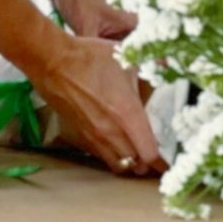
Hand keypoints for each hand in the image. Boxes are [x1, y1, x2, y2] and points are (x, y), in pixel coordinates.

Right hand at [30, 32, 163, 177]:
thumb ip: (152, 64)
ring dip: (130, 162)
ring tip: (138, 154)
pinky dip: (113, 156)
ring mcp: (95, 135)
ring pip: (118, 164)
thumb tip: (167, 64)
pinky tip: (118, 144)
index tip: (169, 160)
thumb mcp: (127, 57)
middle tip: (157, 156)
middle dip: (149, 163)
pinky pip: (102, 156)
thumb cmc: (90, 57)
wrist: (53, 61)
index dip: (163, 161)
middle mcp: (112, 131)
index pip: (150, 153)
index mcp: (128, 113)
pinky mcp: (82, 134)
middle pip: (136, 164)